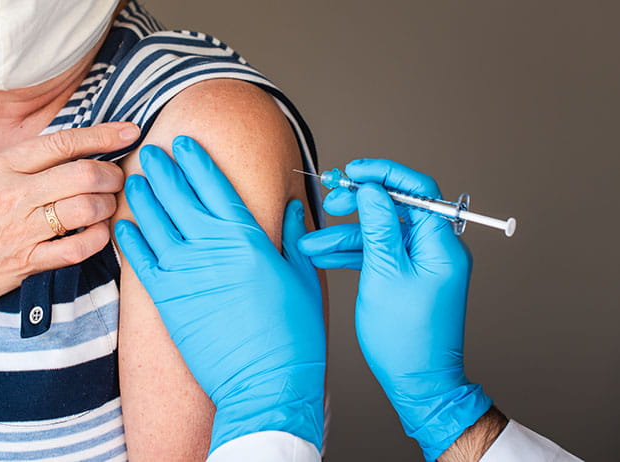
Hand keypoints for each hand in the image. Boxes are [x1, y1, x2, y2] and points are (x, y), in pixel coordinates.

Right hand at [0, 122, 138, 316]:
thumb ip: (22, 160)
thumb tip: (72, 146)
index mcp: (1, 166)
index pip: (62, 142)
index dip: (103, 134)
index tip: (130, 131)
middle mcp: (13, 196)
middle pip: (83, 174)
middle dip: (112, 174)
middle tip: (117, 178)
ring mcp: (21, 231)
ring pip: (86, 209)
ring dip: (108, 205)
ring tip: (107, 204)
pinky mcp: (28, 263)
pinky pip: (78, 249)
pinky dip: (98, 238)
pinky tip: (98, 231)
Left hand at [114, 136, 325, 452]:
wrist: (266, 384)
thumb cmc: (293, 336)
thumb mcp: (304, 279)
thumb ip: (293, 238)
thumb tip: (292, 206)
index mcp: (248, 239)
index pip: (216, 186)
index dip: (197, 161)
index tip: (184, 142)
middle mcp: (212, 248)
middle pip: (179, 197)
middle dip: (163, 170)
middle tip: (149, 152)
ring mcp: (186, 273)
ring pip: (155, 223)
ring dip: (142, 198)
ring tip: (132, 179)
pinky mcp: (168, 301)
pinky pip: (140, 262)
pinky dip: (130, 240)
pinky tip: (122, 224)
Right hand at [299, 159, 491, 460]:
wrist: (418, 382)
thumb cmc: (406, 336)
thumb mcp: (384, 273)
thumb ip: (378, 225)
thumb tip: (373, 189)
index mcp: (441, 243)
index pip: (417, 190)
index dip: (384, 174)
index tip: (353, 171)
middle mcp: (436, 249)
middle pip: (395, 208)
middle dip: (359, 203)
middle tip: (330, 201)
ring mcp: (422, 264)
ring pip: (381, 233)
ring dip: (346, 235)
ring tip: (312, 242)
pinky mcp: (408, 278)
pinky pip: (380, 255)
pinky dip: (353, 254)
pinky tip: (324, 255)